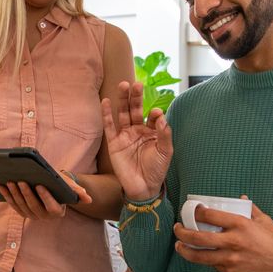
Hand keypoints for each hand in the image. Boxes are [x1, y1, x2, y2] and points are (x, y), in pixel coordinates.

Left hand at [0, 175, 91, 220]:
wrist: (51, 187)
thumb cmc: (61, 186)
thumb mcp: (69, 187)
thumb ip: (78, 192)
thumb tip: (88, 199)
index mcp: (57, 212)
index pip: (52, 207)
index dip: (45, 197)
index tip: (39, 185)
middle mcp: (44, 217)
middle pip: (34, 206)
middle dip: (26, 194)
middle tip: (20, 181)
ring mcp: (31, 215)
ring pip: (21, 206)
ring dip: (14, 195)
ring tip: (10, 182)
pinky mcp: (22, 212)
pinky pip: (13, 205)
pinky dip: (7, 196)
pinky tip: (1, 186)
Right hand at [101, 81, 172, 201]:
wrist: (143, 188)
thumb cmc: (157, 170)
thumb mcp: (165, 152)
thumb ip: (164, 134)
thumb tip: (160, 115)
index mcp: (152, 131)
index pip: (152, 116)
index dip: (154, 113)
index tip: (156, 113)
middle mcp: (138, 130)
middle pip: (135, 109)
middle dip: (136, 97)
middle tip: (137, 84)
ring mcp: (125, 135)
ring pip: (123, 114)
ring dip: (123, 100)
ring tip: (123, 85)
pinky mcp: (114, 143)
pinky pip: (109, 126)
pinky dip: (107, 114)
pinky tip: (107, 101)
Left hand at [173, 198, 272, 271]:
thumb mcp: (263, 220)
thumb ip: (250, 209)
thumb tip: (241, 198)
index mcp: (240, 224)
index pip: (209, 216)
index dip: (195, 213)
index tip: (190, 211)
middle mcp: (232, 241)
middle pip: (198, 238)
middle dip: (182, 233)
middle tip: (178, 229)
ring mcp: (230, 259)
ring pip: (199, 257)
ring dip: (185, 251)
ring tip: (179, 246)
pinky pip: (213, 266)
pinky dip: (207, 260)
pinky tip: (203, 256)